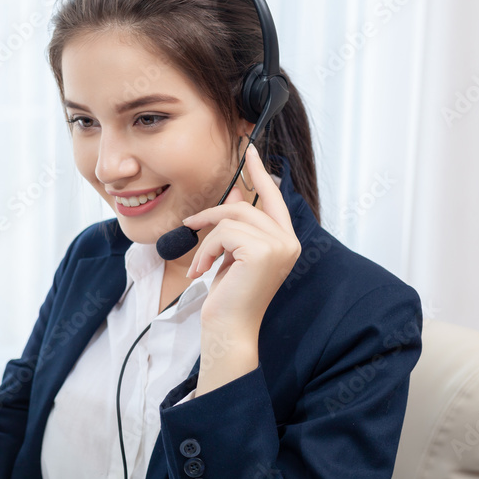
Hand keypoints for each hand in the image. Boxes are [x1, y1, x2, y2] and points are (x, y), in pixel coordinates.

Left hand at [181, 145, 301, 339]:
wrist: (229, 328)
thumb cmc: (230, 296)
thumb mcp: (232, 253)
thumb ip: (237, 225)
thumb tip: (232, 195)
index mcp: (285, 241)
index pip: (273, 197)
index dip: (259, 173)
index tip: (249, 150)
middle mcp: (289, 241)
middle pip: (245, 207)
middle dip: (213, 214)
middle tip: (189, 223)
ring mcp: (280, 246)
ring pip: (232, 219)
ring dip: (206, 237)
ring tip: (199, 262)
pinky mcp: (263, 251)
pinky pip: (224, 233)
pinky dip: (206, 250)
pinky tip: (202, 270)